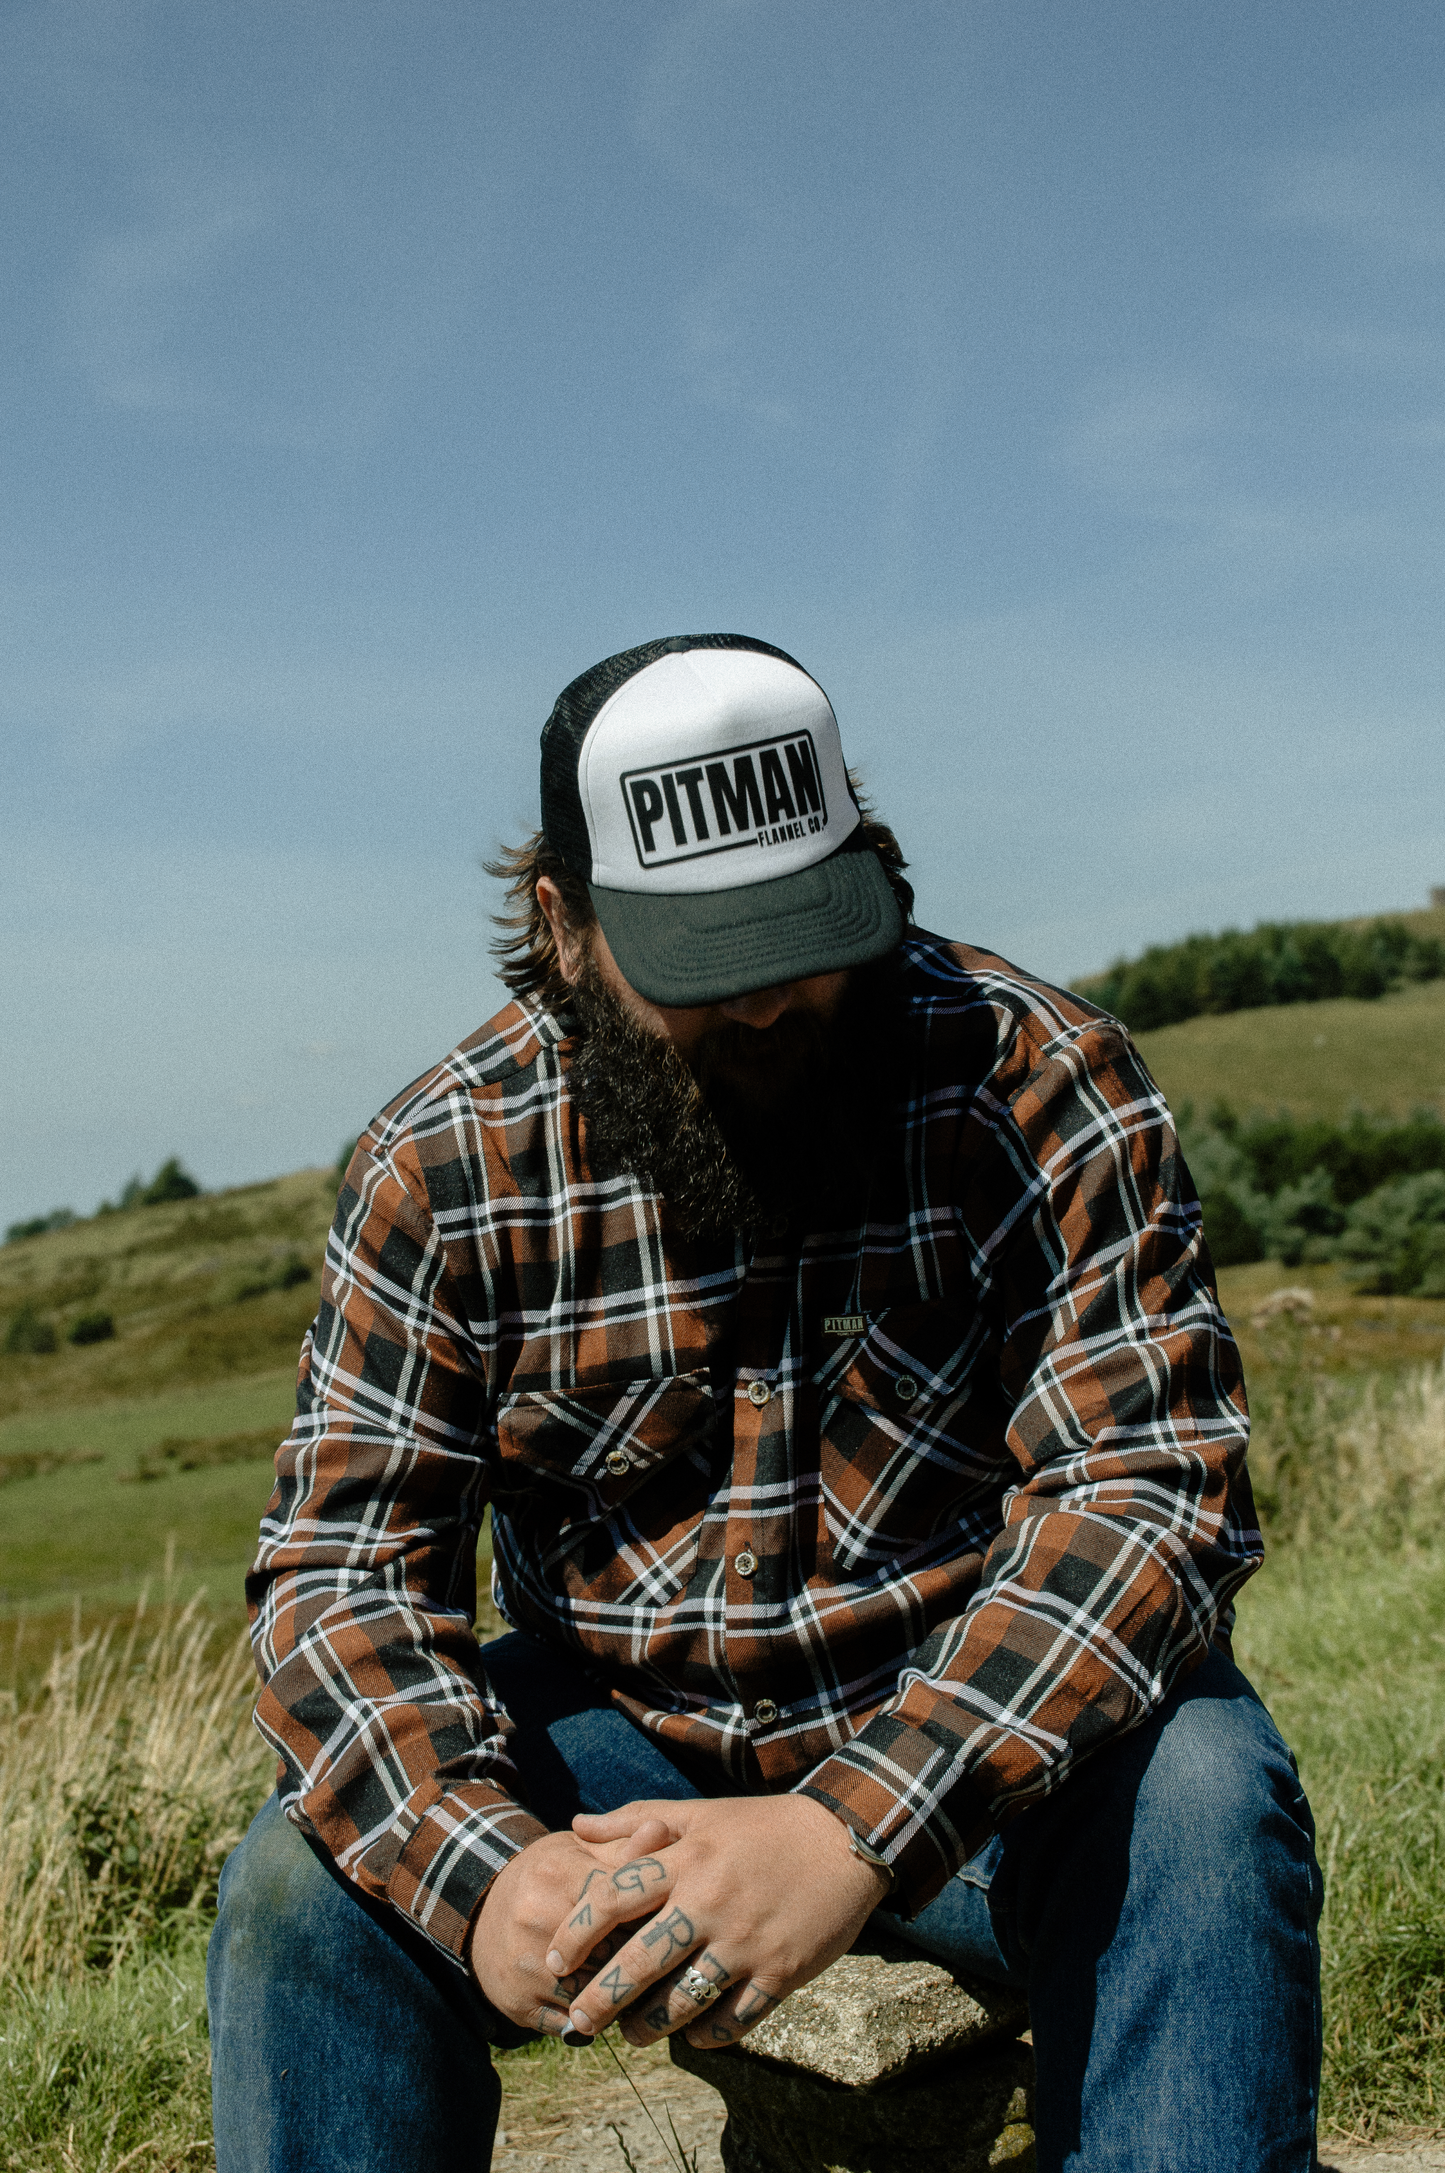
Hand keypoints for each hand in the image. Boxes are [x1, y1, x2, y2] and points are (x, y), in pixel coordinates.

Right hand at [470, 1816, 673, 2031]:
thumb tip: (664, 1830)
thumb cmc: (549, 1874)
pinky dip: (592, 2022)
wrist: (482, 1907)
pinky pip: (570, 2025)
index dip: (649, 1917)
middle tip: (664, 1964)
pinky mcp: (517, 2004)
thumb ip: (625, 1847)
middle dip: (639, 1961)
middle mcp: (537, 1919)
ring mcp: (525, 1966)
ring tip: (641, 1991)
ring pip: (593, 1995)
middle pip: (610, 1953)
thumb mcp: (581, 1851)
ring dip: (619, 1999)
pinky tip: (605, 2010)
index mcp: (558, 1874)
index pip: (619, 1903)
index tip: (670, 1923)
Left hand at [544, 1795, 888, 2050]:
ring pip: (682, 2001)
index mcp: (685, 1860)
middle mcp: (709, 1902)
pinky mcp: (780, 1971)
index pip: (611, 1899)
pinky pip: (733, 2019)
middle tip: (578, 2023)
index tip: (553, 1962)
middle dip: (600, 2000)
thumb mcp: (699, 1813)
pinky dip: (706, 2035)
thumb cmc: (762, 1826)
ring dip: (649, 2027)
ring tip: (632, 2035)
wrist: (843, 1840)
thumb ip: (636, 1820)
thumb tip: (578, 1825)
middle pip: (638, 1962)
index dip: (574, 1934)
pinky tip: (692, 2035)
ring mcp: (746, 1941)